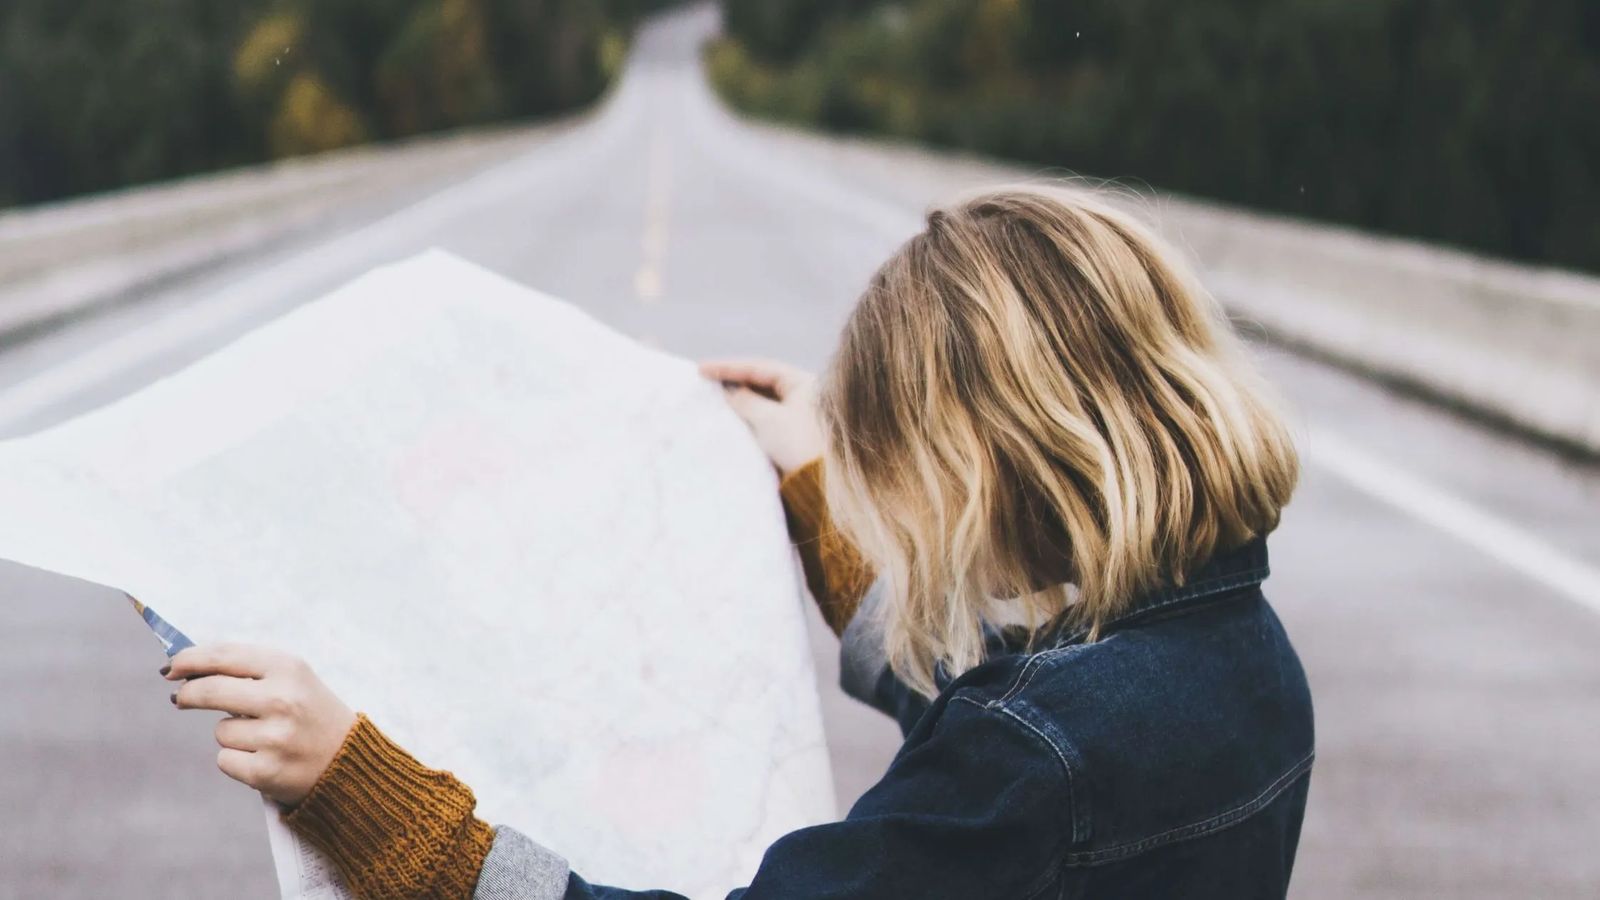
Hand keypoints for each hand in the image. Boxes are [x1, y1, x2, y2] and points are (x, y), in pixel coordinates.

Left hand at [165, 643, 356, 806]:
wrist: (350, 762)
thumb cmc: (312, 715)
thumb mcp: (293, 680)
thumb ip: (247, 670)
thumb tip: (185, 668)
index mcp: (289, 668)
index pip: (224, 656)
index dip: (189, 659)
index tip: (172, 666)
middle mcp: (282, 699)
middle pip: (209, 690)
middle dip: (188, 694)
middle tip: (180, 697)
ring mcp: (275, 736)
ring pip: (220, 731)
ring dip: (231, 734)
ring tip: (265, 738)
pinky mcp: (266, 770)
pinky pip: (225, 760)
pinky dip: (237, 761)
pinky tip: (265, 758)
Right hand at [700, 358, 824, 474]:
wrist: (821, 482)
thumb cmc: (798, 444)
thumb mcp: (768, 419)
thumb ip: (745, 401)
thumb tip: (730, 392)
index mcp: (802, 383)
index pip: (760, 368)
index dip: (729, 367)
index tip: (702, 369)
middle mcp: (804, 394)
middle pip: (762, 382)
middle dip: (734, 381)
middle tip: (707, 380)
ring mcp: (799, 414)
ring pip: (764, 400)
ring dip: (741, 399)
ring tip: (716, 397)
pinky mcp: (793, 433)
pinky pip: (767, 416)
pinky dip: (749, 414)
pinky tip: (733, 416)